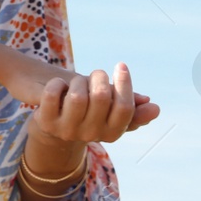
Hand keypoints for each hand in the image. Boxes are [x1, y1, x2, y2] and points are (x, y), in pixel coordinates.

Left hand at [33, 63, 158, 143]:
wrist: (53, 126)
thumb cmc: (88, 111)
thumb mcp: (110, 109)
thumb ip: (131, 109)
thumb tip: (154, 108)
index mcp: (111, 132)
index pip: (125, 108)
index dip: (124, 84)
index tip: (120, 66)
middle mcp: (90, 135)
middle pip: (101, 97)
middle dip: (99, 76)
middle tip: (97, 74)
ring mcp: (67, 131)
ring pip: (78, 96)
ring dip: (78, 80)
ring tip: (77, 81)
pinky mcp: (46, 122)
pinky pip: (53, 94)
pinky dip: (57, 83)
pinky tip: (59, 85)